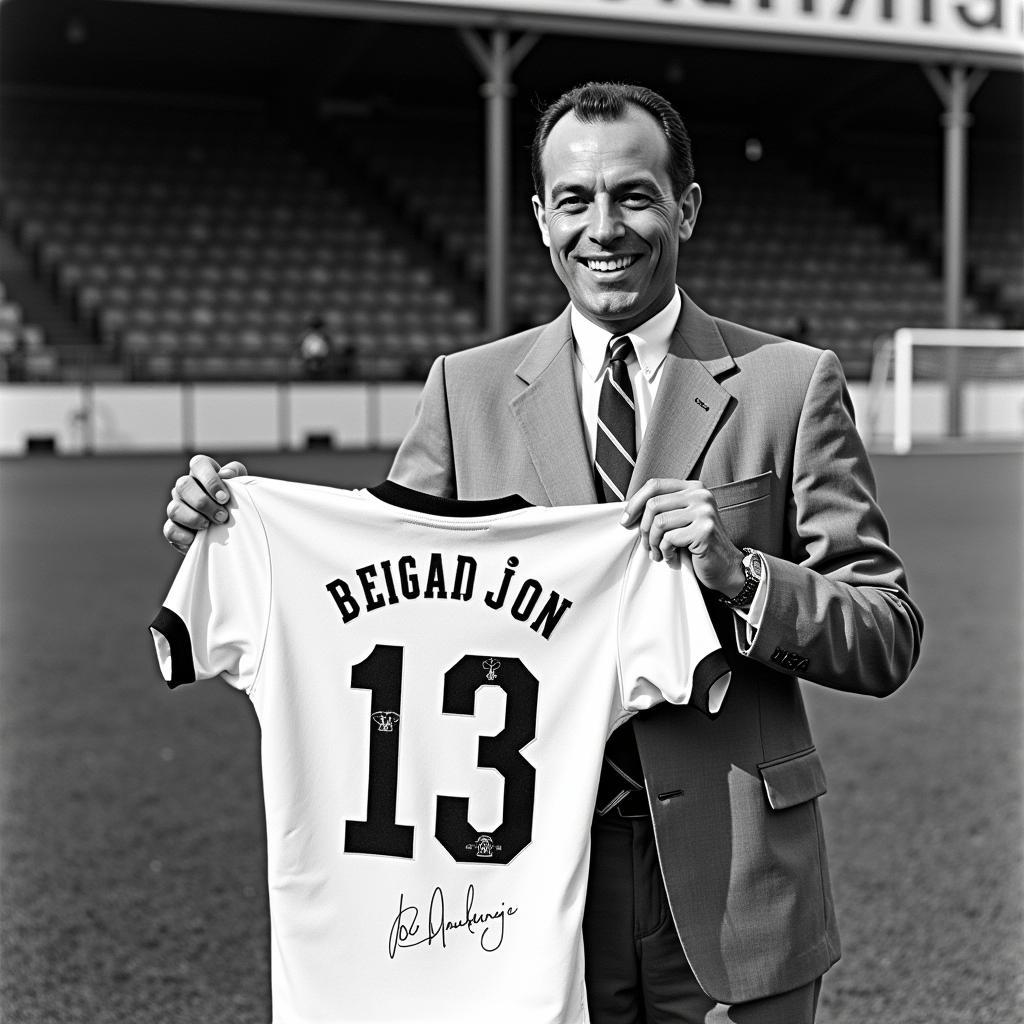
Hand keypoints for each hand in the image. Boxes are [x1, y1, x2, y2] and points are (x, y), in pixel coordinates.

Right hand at [163, 454, 247, 554]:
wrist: (231, 531)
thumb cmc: (235, 502)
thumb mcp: (240, 485)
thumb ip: (236, 473)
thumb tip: (226, 473)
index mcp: (201, 473)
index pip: (198, 463)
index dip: (210, 480)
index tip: (224, 498)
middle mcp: (185, 487)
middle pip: (183, 485)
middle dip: (204, 503)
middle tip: (222, 516)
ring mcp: (176, 506)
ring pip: (174, 508)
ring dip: (194, 519)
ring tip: (210, 526)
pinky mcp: (172, 528)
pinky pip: (169, 530)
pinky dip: (184, 535)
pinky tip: (197, 538)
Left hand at [621, 478, 744, 595]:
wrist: (726, 567)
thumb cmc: (697, 544)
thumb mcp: (680, 520)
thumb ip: (663, 509)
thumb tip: (629, 512)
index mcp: (693, 488)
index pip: (655, 485)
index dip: (635, 503)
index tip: (626, 521)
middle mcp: (701, 495)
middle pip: (653, 504)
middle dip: (643, 529)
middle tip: (646, 546)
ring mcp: (705, 512)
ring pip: (659, 523)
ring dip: (653, 543)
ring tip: (658, 554)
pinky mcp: (705, 530)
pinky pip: (669, 539)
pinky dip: (665, 552)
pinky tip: (671, 558)